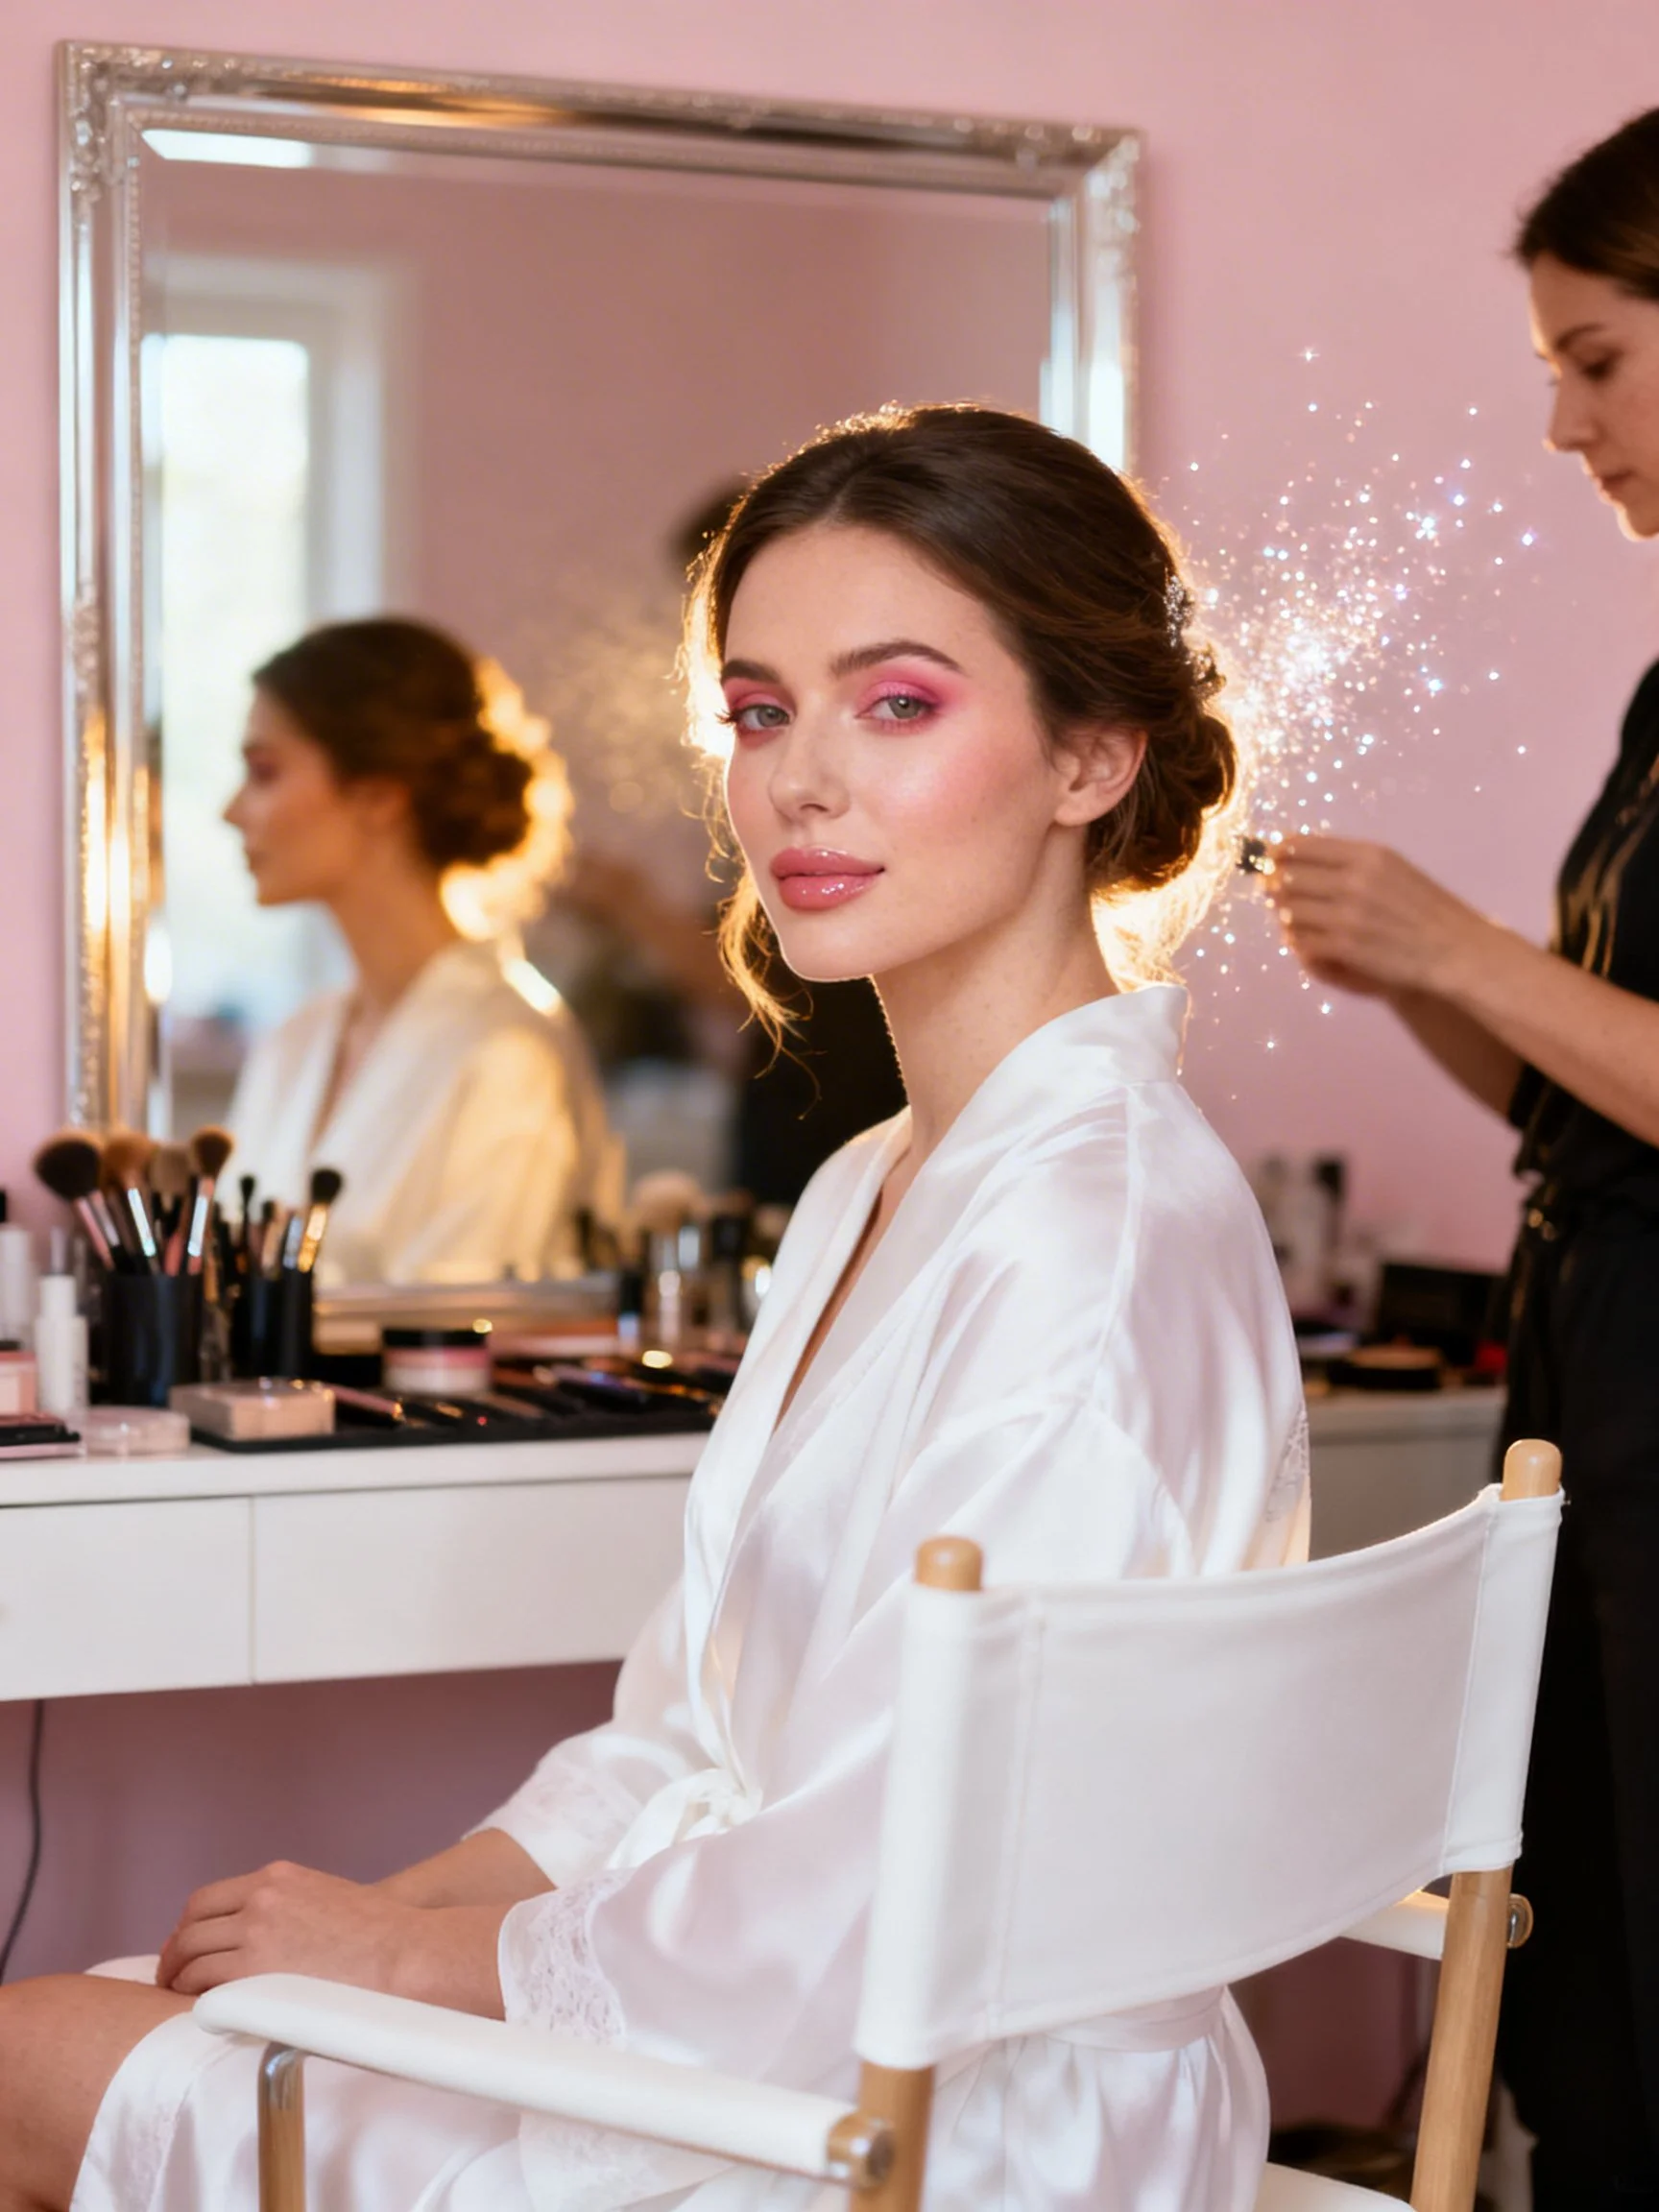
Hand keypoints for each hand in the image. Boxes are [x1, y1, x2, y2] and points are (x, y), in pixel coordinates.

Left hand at [156, 1860, 415, 1997]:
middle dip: (174, 1955)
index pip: (207, 1900)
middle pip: (190, 1927)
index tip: (183, 1947)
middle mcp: (260, 1901)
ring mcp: (256, 1936)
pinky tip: (199, 2011)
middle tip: (169, 1977)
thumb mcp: (327, 1898)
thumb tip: (271, 1938)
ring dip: (179, 1980)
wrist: (403, 1953)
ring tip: (179, 2000)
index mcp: (276, 1879)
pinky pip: (207, 1988)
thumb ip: (291, 1909)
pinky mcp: (256, 1975)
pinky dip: (195, 1999)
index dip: (187, 1927)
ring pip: (192, 1959)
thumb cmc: (380, 1934)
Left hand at [1271, 836, 1489, 996]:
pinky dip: (1297, 943)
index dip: (1276, 855)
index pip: (1299, 846)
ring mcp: (1348, 915)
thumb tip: (1294, 853)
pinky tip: (1306, 943)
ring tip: (1294, 921)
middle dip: (1274, 887)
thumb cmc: (1424, 908)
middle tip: (1273, 894)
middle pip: (1287, 878)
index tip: (1270, 862)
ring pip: (1288, 912)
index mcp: (1367, 854)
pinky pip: (1300, 942)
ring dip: (1285, 918)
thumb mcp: (1392, 869)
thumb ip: (1348, 861)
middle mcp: (1354, 880)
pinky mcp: (1345, 947)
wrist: (1454, 949)